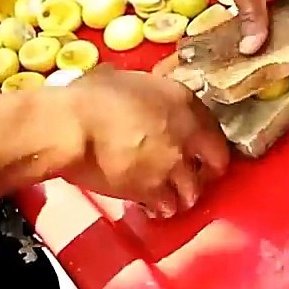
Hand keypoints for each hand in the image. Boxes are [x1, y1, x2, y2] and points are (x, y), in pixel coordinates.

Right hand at [57, 67, 229, 217]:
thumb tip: (136, 94)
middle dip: (205, 172)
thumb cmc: (89, 96)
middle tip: (192, 176)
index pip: (214, 127)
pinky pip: (166, 207)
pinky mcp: (154, 191)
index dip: (208, 142)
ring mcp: (174, 165)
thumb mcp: (125, 79)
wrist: (72, 128)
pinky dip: (160, 208)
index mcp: (183, 100)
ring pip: (192, 191)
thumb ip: (143, 92)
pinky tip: (150, 205)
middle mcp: (188, 134)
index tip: (201, 149)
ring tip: (169, 195)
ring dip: (183, 194)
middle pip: (215, 163)